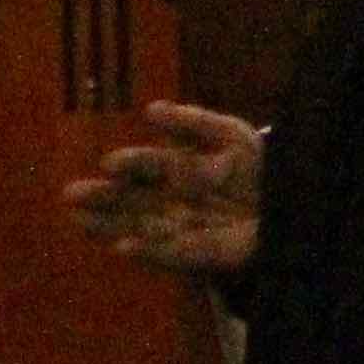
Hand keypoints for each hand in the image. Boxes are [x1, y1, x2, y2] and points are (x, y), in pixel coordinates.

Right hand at [63, 101, 264, 275]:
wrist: (292, 204)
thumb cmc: (258, 166)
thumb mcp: (230, 136)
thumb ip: (193, 123)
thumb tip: (151, 108)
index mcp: (177, 169)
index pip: (146, 165)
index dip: (130, 164)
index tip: (111, 163)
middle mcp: (171, 200)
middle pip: (131, 199)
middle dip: (103, 197)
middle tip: (72, 194)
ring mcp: (181, 229)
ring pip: (138, 226)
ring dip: (109, 225)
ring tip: (81, 221)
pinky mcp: (198, 255)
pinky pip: (169, 254)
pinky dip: (146, 251)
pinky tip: (123, 248)